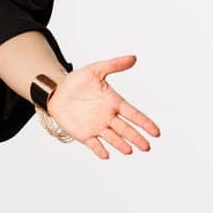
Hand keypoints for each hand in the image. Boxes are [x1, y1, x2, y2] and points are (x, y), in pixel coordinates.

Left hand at [46, 54, 161, 158]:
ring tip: (129, 151)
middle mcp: (108, 117)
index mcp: (114, 102)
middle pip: (126, 129)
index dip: (144, 123)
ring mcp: (97, 126)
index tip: (156, 132)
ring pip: (112, 138)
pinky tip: (106, 155)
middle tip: (147, 147)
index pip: (133, 114)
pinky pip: (93, 144)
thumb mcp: (95, 70)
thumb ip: (113, 65)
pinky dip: (99, 149)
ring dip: (121, 144)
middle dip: (136, 138)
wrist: (56, 92)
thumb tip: (133, 58)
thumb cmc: (77, 81)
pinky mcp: (84, 134)